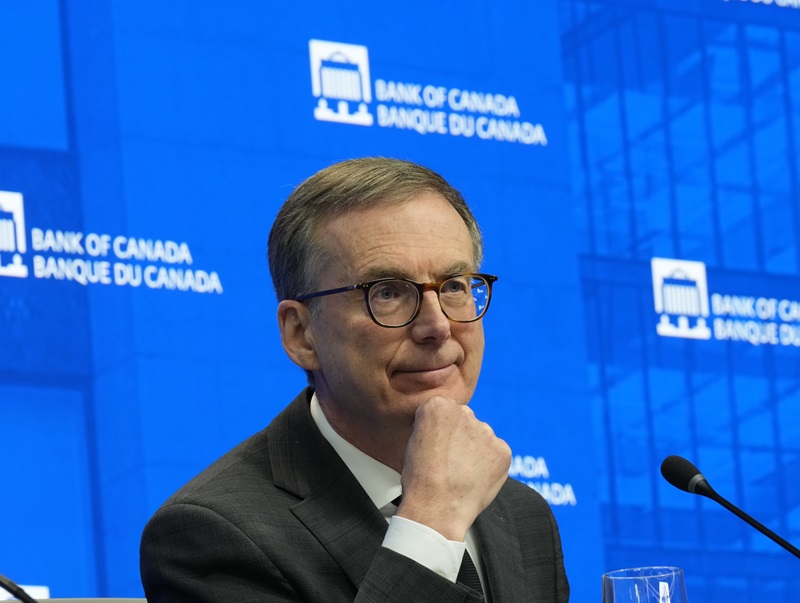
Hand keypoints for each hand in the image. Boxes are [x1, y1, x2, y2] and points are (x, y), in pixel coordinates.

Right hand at [396, 396, 511, 540]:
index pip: (442, 409)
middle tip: (449, 461)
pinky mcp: (502, 449)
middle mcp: (464, 411)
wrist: (437, 507)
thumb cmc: (419, 479)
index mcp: (437, 405)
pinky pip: (496, 452)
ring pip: (481, 436)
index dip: (438, 429)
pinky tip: (475, 479)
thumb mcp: (412, 441)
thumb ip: (431, 426)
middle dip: (460, 435)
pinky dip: (489, 464)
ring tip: (461, 474)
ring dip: (475, 449)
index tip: (435, 444)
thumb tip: (444, 428)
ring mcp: (486, 430)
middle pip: (464, 419)